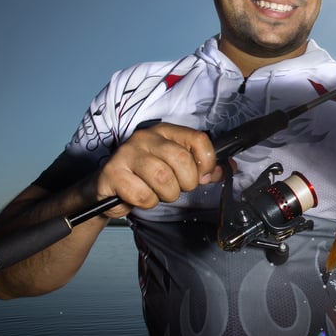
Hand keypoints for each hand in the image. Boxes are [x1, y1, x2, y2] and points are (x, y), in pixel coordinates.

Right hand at [96, 122, 223, 216]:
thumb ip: (201, 168)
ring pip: (163, 178)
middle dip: (186, 183)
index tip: (202, 176)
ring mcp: (127, 153)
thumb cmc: (144, 177)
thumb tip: (228, 169)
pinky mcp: (113, 173)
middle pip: (182, 160)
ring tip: (156, 193)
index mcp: (165, 132)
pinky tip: (139, 197)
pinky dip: (146, 203)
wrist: (108, 189)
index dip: (207, 163)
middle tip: (176, 188)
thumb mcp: (175, 169)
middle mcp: (146, 137)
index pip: (198, 139)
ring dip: (165, 195)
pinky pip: (143, 195)